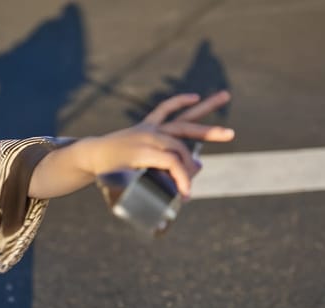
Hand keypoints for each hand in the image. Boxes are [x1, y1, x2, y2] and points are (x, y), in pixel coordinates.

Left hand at [79, 91, 234, 196]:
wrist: (93, 156)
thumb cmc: (111, 175)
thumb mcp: (129, 188)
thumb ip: (158, 187)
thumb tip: (189, 180)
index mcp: (142, 153)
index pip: (172, 162)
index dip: (183, 178)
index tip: (186, 195)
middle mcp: (147, 137)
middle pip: (181, 140)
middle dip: (206, 138)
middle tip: (231, 134)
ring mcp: (148, 129)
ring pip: (180, 119)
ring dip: (204, 107)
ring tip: (226, 95)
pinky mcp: (146, 125)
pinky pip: (164, 110)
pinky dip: (178, 102)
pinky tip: (194, 97)